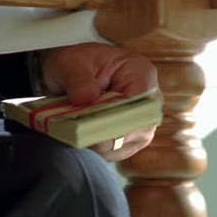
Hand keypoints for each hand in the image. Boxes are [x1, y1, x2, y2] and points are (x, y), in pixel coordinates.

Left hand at [39, 42, 158, 161]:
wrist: (69, 75)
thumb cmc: (75, 64)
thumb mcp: (70, 64)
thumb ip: (78, 79)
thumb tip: (86, 97)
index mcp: (140, 73)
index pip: (140, 105)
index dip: (117, 120)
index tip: (91, 126)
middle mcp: (147, 101)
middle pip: (135, 130)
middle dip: (103, 135)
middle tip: (76, 133)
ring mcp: (140, 123)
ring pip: (123, 145)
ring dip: (96, 143)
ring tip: (74, 132)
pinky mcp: (128, 139)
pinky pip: (113, 152)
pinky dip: (94, 149)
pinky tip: (79, 138)